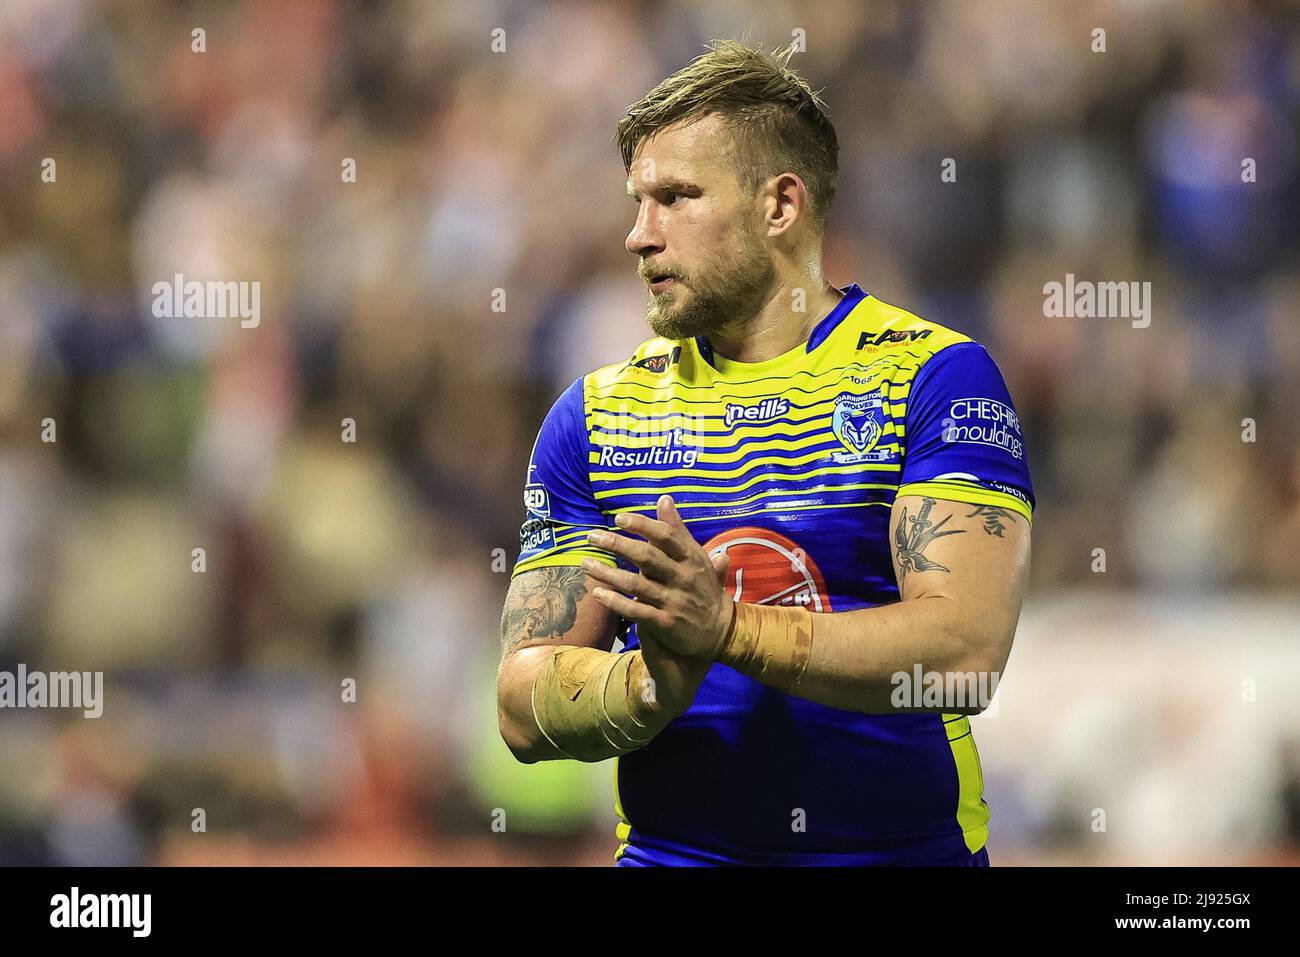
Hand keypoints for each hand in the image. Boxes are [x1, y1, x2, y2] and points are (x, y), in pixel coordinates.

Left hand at [582, 494, 734, 659]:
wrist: (721, 632)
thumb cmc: (703, 588)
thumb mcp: (697, 557)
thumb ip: (678, 530)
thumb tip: (664, 499)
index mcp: (691, 558)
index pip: (666, 536)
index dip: (643, 525)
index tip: (619, 518)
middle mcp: (683, 577)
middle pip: (647, 557)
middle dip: (617, 544)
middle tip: (592, 536)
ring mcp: (674, 601)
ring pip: (636, 584)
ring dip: (608, 573)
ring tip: (585, 564)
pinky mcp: (666, 623)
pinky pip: (636, 611)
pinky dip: (616, 602)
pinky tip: (598, 593)